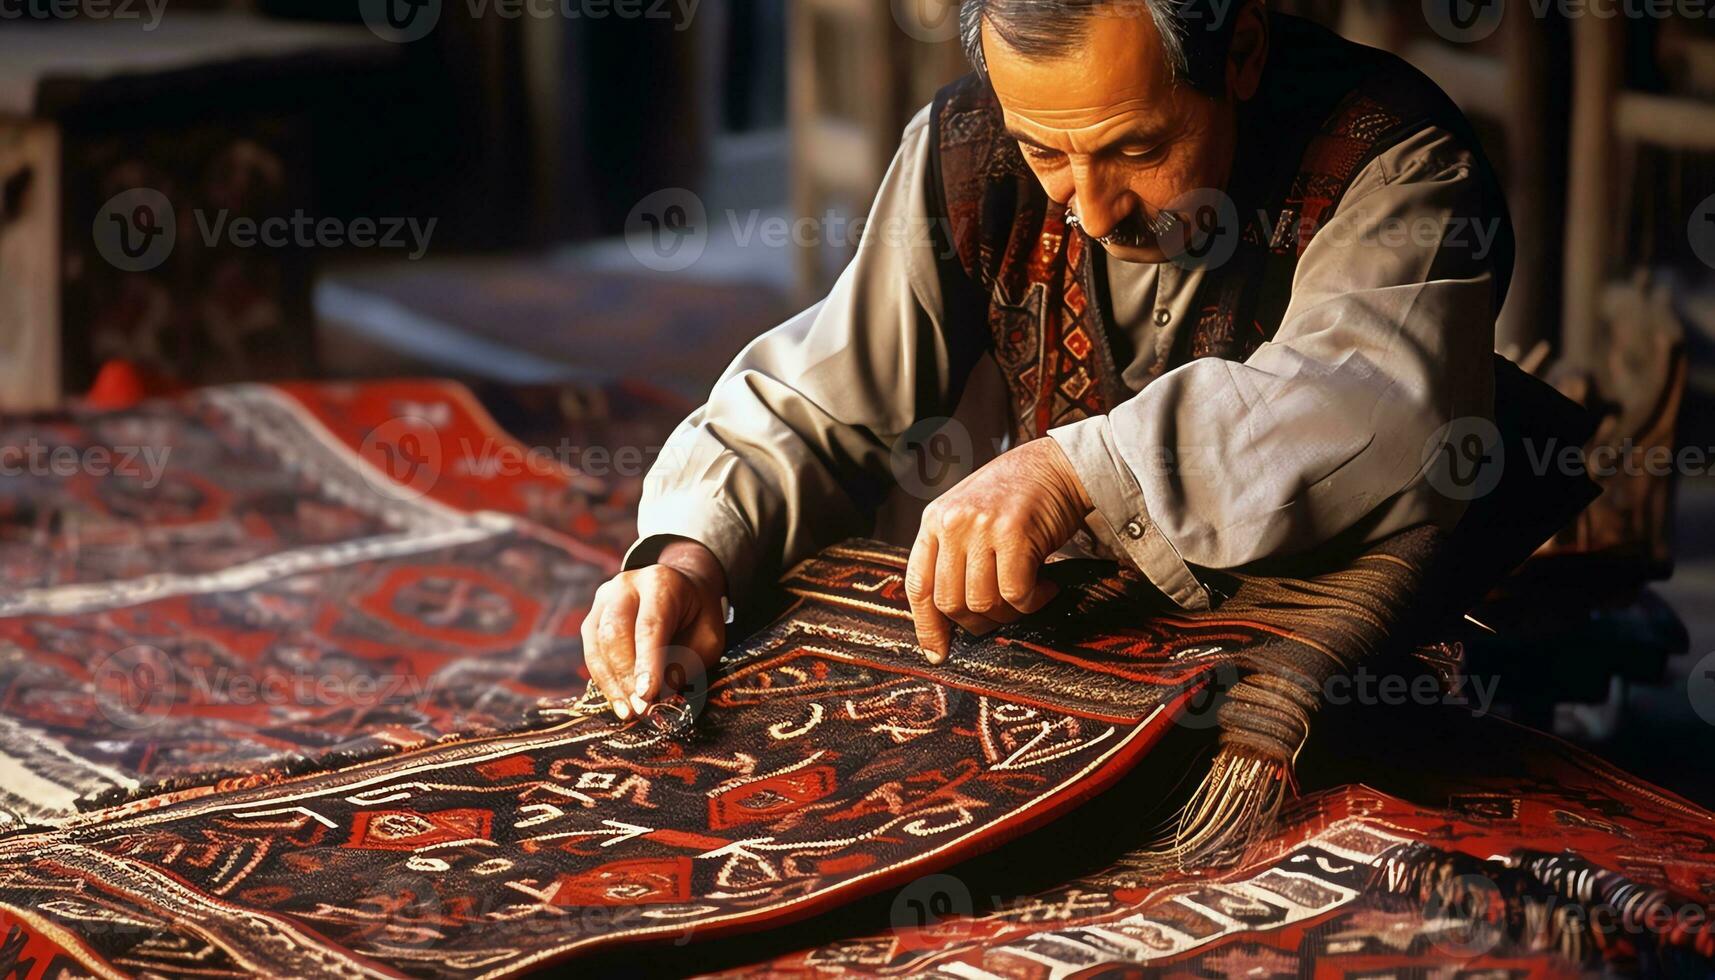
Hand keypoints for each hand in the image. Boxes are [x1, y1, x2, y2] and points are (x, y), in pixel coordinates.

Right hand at [581, 538, 726, 719]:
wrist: (682, 589)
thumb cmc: (697, 617)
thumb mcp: (707, 638)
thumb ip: (685, 662)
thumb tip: (659, 695)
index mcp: (661, 582)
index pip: (650, 625)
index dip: (647, 662)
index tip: (648, 695)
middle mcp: (626, 585)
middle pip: (616, 632)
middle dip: (627, 676)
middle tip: (641, 708)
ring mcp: (604, 599)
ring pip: (598, 644)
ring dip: (613, 683)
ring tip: (629, 710)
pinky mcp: (592, 618)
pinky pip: (592, 652)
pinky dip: (604, 680)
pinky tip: (619, 701)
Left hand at [906, 437, 1092, 661]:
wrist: (1058, 465)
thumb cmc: (1017, 498)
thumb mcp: (969, 516)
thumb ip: (953, 554)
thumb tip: (948, 616)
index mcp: (934, 521)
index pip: (918, 585)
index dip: (927, 626)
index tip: (938, 653)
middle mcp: (952, 523)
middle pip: (950, 602)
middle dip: (978, 622)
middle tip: (1004, 615)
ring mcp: (982, 527)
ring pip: (982, 603)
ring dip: (1009, 612)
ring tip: (1028, 596)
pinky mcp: (1015, 533)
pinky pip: (1016, 593)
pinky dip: (1033, 601)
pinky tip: (1046, 588)